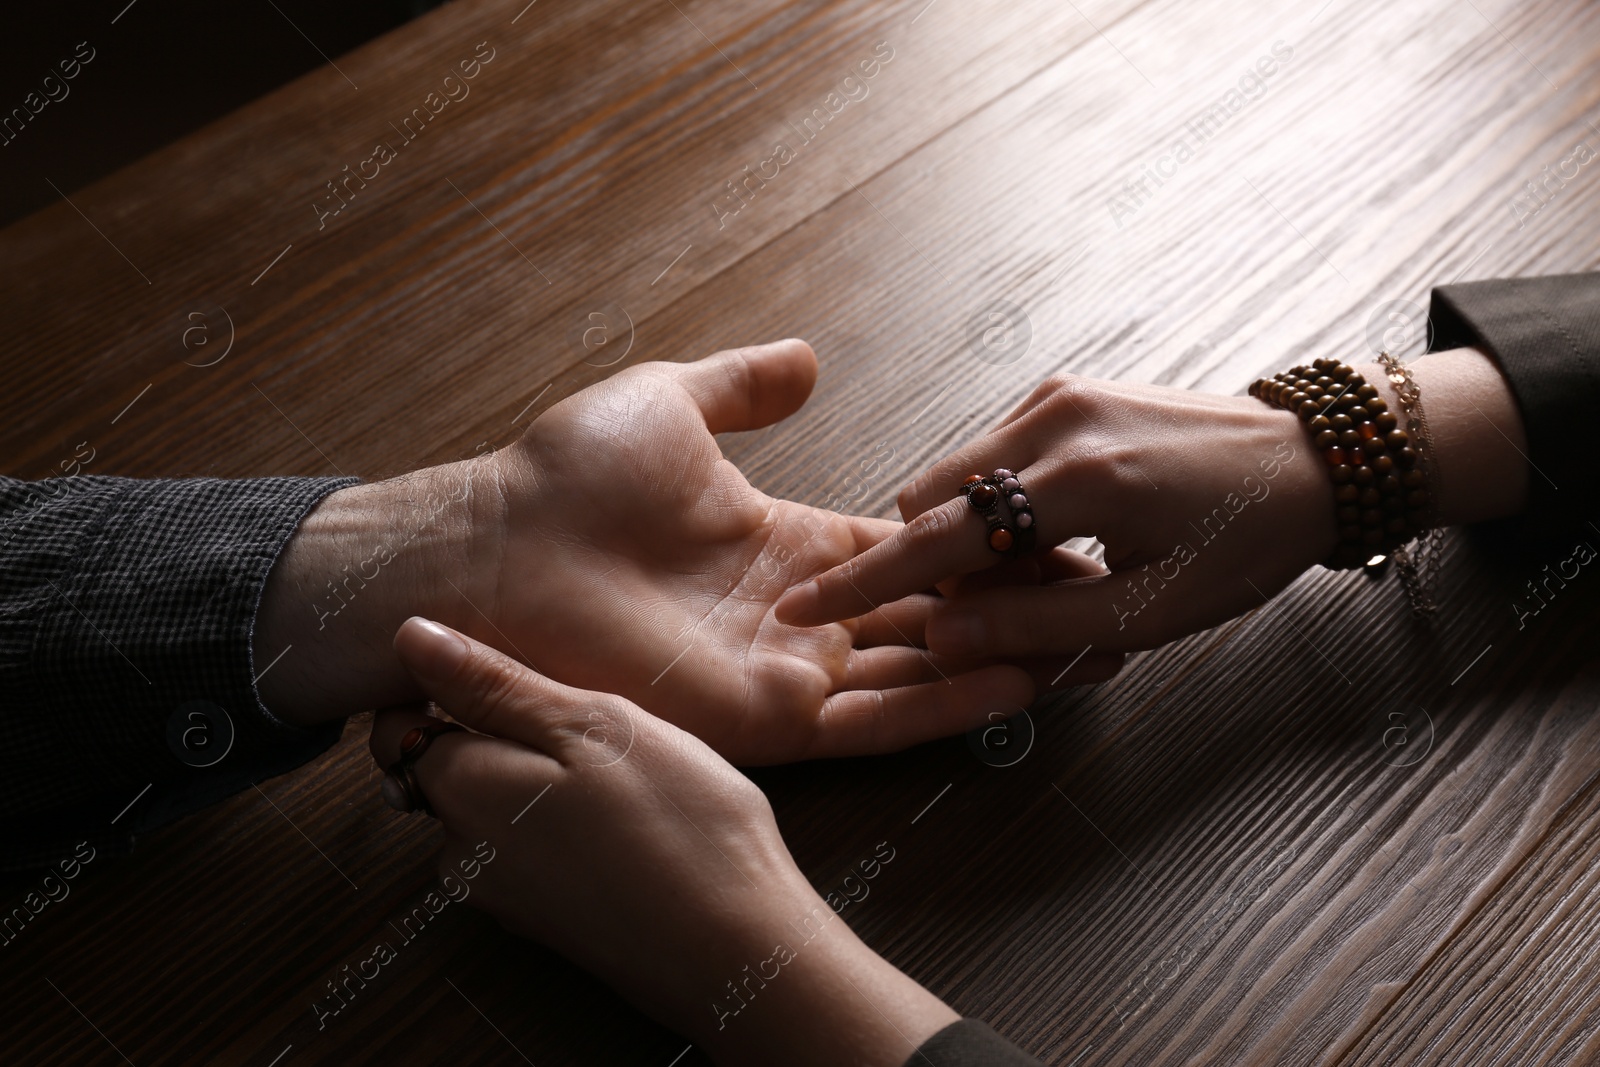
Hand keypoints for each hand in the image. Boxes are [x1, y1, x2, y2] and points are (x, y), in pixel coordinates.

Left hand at [258, 340, 1118, 756]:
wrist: (498, 549)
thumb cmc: (566, 479)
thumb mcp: (670, 404)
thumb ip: (743, 386)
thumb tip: (809, 359)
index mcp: (783, 546)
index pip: (900, 552)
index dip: (971, 544)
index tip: (1049, 530)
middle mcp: (797, 615)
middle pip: (925, 615)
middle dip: (1005, 607)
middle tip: (1099, 593)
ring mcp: (786, 670)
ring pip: (916, 673)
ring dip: (997, 657)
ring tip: (1089, 643)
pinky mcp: (767, 716)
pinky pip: (874, 718)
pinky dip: (947, 703)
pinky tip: (1020, 679)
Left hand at [370, 617, 959, 1066]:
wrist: (735, 949)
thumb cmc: (676, 824)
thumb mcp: (591, 725)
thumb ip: (495, 684)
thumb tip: (408, 636)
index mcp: (462, 790)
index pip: (402, 723)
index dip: (452, 688)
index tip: (526, 680)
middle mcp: (462, 850)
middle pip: (450, 766)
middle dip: (506, 735)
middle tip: (593, 725)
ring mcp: (503, 894)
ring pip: (498, 806)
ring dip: (544, 780)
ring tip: (624, 775)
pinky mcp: (545, 919)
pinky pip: (534, 847)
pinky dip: (568, 824)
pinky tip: (631, 821)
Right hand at [775, 350, 1530, 658]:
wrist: (1317, 456)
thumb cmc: (1248, 539)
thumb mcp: (1156, 610)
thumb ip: (1041, 624)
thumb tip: (942, 633)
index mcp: (1078, 480)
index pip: (937, 538)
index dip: (864, 581)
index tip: (802, 606)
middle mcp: (1052, 421)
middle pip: (930, 500)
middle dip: (937, 564)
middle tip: (1005, 609)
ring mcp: (1055, 395)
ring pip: (957, 476)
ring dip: (971, 534)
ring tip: (1053, 572)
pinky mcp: (1064, 388)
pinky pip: (991, 454)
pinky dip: (998, 502)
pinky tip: (1061, 532)